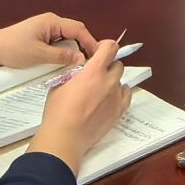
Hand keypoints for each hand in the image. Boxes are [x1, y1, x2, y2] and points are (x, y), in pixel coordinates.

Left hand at [0, 12, 97, 69]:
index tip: (97, 56)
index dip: (90, 42)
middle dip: (81, 48)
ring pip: (65, 41)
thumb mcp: (39, 55)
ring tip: (76, 67)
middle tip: (87, 65)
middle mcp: (50, 23)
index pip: (78, 29)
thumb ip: (62, 56)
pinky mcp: (39, 39)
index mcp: (52, 22)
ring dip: (71, 52)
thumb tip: (81, 59)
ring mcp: (45, 31)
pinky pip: (56, 45)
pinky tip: (62, 65)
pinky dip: (61, 54)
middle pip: (74, 34)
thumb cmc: (13, 49)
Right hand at [30, 39, 130, 173]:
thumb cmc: (58, 112)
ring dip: (112, 80)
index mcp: (93, 72)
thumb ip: (73, 71)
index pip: (110, 48)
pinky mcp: (119, 111)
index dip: (105, 46)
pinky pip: (126, 95)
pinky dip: (120, 93)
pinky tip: (111, 96)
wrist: (65, 137)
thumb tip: (81, 66)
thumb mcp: (59, 84)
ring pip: (120, 80)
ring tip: (99, 89)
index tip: (98, 51)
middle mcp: (108, 82)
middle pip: (117, 64)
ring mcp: (115, 97)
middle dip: (108, 65)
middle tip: (96, 73)